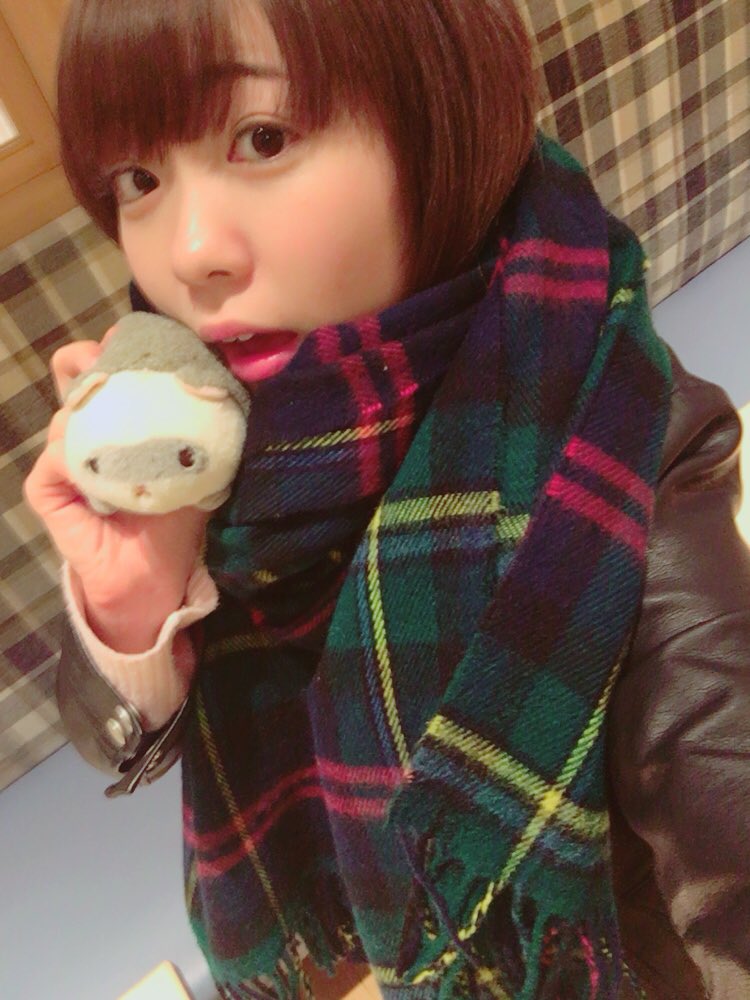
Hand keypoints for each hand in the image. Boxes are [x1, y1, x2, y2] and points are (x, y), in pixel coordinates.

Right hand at [24, 335, 210, 652]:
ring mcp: (61, 457)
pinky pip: (54, 459)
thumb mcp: (195, 464)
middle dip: (91, 359)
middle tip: (115, 358)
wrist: (156, 574)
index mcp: (120, 419)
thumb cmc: (177, 515)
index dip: (120, 348)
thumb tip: (230, 381)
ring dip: (96, 420)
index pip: (109, 368)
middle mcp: (87, 430)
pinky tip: (101, 476)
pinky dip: (75, 461)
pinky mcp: (46, 488)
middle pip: (73, 373)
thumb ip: (202, 426)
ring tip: (126, 439)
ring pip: (66, 416)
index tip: (140, 339)